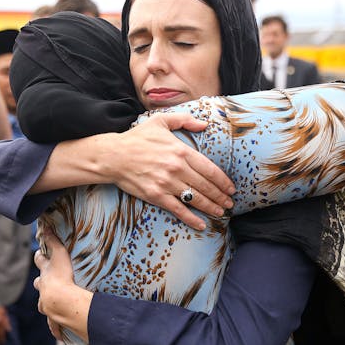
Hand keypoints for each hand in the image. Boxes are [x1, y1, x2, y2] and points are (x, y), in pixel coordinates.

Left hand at [33, 229, 91, 341]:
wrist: (62, 302)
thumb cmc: (62, 278)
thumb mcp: (60, 255)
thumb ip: (54, 241)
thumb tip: (45, 226)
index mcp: (45, 275)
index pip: (40, 263)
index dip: (39, 258)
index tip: (40, 255)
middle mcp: (43, 290)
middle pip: (39, 284)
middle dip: (41, 282)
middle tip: (46, 282)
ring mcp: (46, 305)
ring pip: (43, 304)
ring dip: (47, 303)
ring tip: (53, 305)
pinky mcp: (54, 319)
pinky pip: (54, 325)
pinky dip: (56, 328)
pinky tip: (59, 335)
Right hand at [103, 112, 235, 229]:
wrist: (113, 156)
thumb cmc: (137, 138)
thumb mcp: (160, 121)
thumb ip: (184, 120)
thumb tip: (204, 124)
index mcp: (181, 150)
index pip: (210, 169)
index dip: (223, 181)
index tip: (231, 188)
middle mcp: (177, 168)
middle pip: (206, 186)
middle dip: (221, 196)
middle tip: (230, 203)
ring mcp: (166, 183)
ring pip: (195, 198)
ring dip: (211, 207)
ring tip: (221, 212)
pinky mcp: (156, 196)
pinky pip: (178, 209)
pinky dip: (192, 219)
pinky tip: (202, 225)